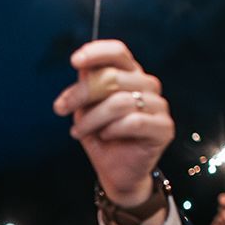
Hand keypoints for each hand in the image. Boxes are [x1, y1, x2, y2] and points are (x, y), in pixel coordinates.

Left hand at [52, 41, 172, 205]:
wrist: (116, 172)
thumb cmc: (101, 137)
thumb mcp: (86, 110)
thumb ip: (87, 88)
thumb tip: (82, 67)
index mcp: (130, 75)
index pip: (118, 53)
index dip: (97, 52)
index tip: (75, 61)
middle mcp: (148, 85)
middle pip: (112, 77)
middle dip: (81, 94)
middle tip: (60, 109)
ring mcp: (159, 106)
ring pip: (120, 102)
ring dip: (92, 118)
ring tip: (78, 131)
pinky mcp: (164, 128)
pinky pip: (134, 122)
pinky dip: (113, 130)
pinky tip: (104, 136)